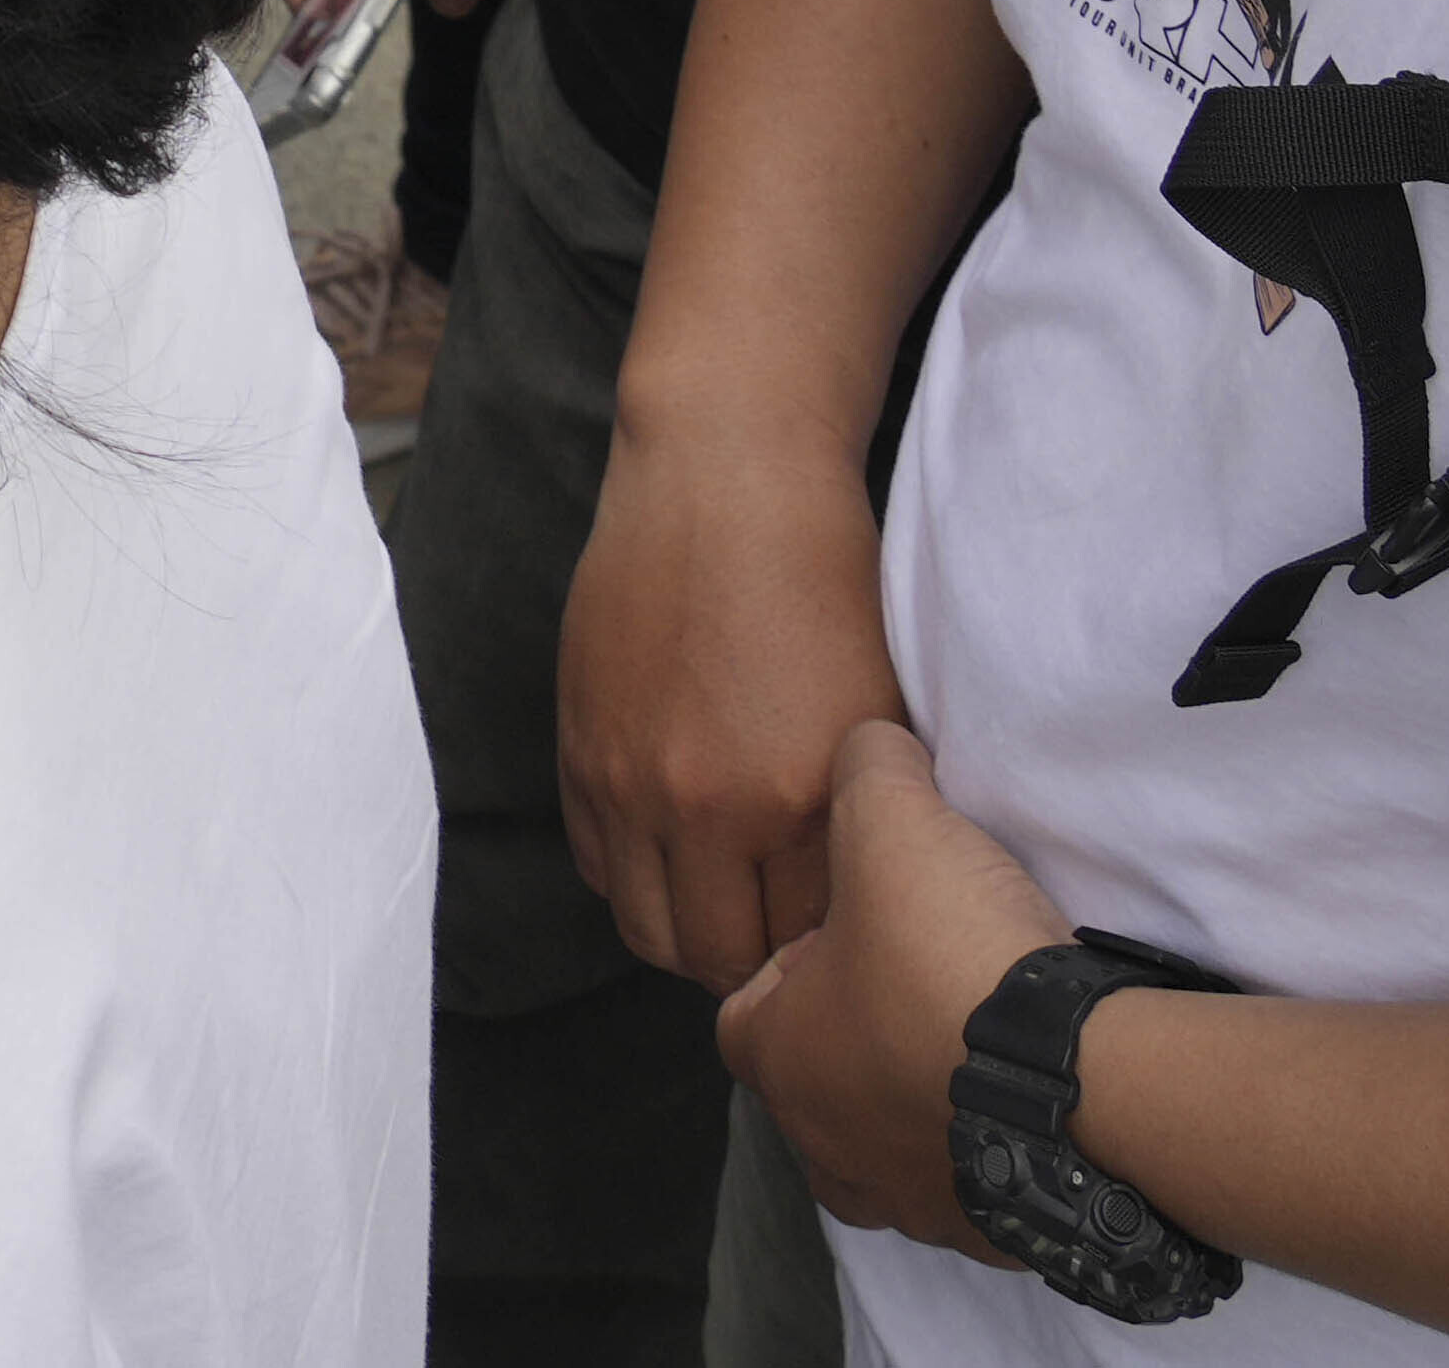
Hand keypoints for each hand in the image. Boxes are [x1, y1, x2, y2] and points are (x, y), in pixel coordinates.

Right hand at [562, 425, 905, 990]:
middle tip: (780, 939)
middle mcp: (696, 802)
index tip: (840, 945)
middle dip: (751, 966)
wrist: (725, 481)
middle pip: (712, 957)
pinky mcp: (576, 741)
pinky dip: (633, 875)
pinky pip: (595, 860)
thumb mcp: (872, 718)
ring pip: (643, 925)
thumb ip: (851, 824)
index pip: (801, 946)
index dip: (824, 957)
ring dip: (685, 932)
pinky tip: (672, 847)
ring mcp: (622, 774)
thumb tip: (846, 913)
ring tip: (724, 902)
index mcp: (789, 799)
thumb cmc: (824, 587)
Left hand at [715, 722, 1065, 1256]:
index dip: (802, 948)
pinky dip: (998, 1144)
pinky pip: (981, 1185)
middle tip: (930, 978)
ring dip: (928, 1095)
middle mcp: (824, 1145)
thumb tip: (866, 742)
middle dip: (864, 1029)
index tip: (861, 919)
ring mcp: (910, 1202)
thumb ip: (864, 766)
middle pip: (823, 1074)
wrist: (1083, 1081)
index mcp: (770, 1056)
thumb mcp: (891, 816)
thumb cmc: (952, 957)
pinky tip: (1037, 1094)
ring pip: (894, 1140)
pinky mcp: (995, 1237)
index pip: (750, 995)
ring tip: (986, 1038)